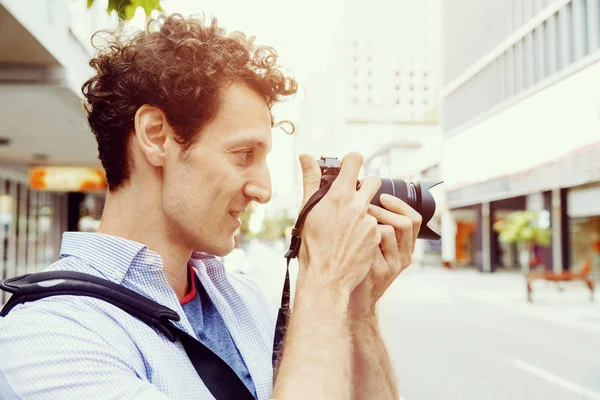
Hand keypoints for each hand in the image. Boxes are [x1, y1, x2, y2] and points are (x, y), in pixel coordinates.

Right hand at [297, 153, 381, 293]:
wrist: (326, 277)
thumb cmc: (311, 245)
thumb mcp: (306, 210)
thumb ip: (310, 180)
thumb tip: (305, 156)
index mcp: (338, 195)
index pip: (355, 161)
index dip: (352, 161)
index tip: (348, 167)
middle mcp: (357, 205)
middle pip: (373, 181)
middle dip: (365, 185)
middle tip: (352, 196)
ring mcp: (370, 221)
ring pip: (373, 206)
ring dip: (364, 211)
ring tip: (348, 226)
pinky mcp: (377, 236)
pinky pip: (376, 226)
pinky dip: (367, 229)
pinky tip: (354, 240)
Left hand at [349, 194, 421, 316]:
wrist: (354, 300)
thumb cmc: (361, 269)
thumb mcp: (377, 250)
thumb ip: (380, 231)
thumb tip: (371, 199)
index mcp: (406, 249)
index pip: (414, 220)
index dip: (400, 204)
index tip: (383, 196)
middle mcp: (404, 258)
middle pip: (404, 223)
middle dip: (383, 210)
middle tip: (365, 206)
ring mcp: (392, 266)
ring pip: (386, 231)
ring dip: (369, 221)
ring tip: (356, 220)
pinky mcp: (377, 271)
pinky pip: (370, 244)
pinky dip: (359, 236)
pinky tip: (349, 236)